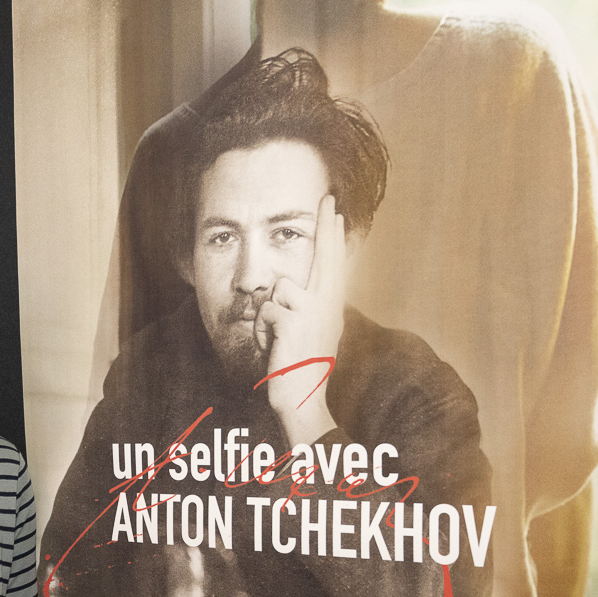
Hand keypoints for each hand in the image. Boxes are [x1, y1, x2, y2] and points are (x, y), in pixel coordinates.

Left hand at [255, 193, 344, 444]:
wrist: (302, 397)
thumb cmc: (302, 369)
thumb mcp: (310, 335)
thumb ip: (305, 309)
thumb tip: (288, 290)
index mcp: (332, 307)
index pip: (334, 265)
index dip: (333, 238)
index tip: (335, 213)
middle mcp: (329, 306)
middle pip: (326, 258)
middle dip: (326, 226)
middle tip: (327, 199)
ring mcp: (313, 312)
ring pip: (280, 289)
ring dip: (271, 314)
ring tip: (278, 338)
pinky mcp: (292, 321)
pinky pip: (266, 311)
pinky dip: (262, 330)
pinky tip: (273, 346)